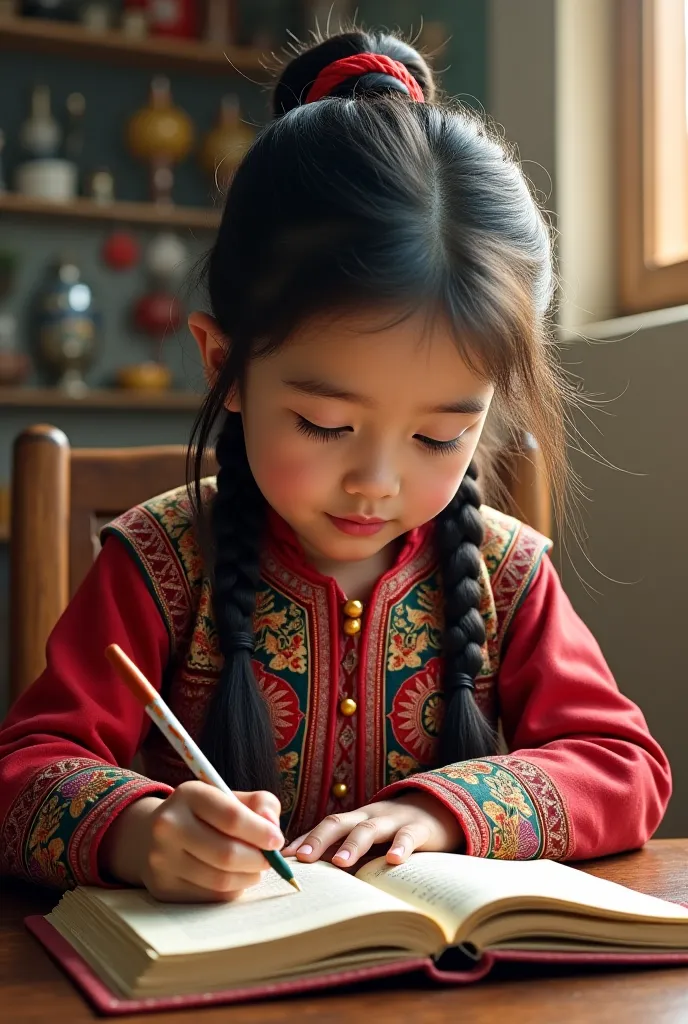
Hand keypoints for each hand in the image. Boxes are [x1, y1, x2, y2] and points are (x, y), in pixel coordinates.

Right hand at [100, 782, 283, 901]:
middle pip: (226, 854)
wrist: (152, 834)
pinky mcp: (163, 887)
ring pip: (220, 880)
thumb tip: (272, 827)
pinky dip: (231, 890)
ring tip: (255, 869)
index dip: (261, 832)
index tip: (277, 841)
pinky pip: (210, 897)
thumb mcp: (229, 797)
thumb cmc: (204, 815)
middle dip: (258, 860)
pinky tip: (235, 878)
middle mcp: (169, 826)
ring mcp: (161, 859)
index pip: (232, 817)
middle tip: (270, 860)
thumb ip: (261, 804)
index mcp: (189, 794)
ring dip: (248, 878)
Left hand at [282, 791, 463, 869]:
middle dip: (317, 840)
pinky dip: (400, 847)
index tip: (282, 859)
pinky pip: (408, 836)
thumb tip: (319, 885)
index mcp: (353, 821)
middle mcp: (368, 817)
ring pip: (368, 828)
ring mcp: (392, 820)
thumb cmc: (396, 834)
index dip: (303, 841)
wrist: (439, 810)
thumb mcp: (370, 843)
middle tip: (301, 859)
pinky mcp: (418, 828)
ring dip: (352, 844)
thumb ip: (349, 857)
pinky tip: (393, 860)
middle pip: (338, 823)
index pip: (322, 829)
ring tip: (339, 862)